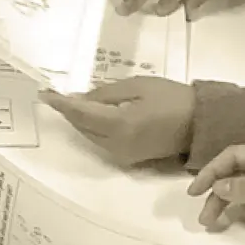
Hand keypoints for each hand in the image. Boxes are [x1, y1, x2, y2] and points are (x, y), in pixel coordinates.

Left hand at [41, 76, 194, 166]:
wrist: (200, 124)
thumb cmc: (172, 98)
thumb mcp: (137, 86)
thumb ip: (106, 94)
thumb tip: (79, 98)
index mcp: (120, 125)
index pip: (80, 114)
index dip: (60, 104)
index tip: (44, 94)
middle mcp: (117, 145)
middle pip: (82, 127)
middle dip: (67, 111)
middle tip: (55, 95)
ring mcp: (123, 154)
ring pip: (89, 136)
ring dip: (78, 120)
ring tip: (68, 102)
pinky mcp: (129, 158)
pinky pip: (101, 141)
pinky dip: (92, 128)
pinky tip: (89, 115)